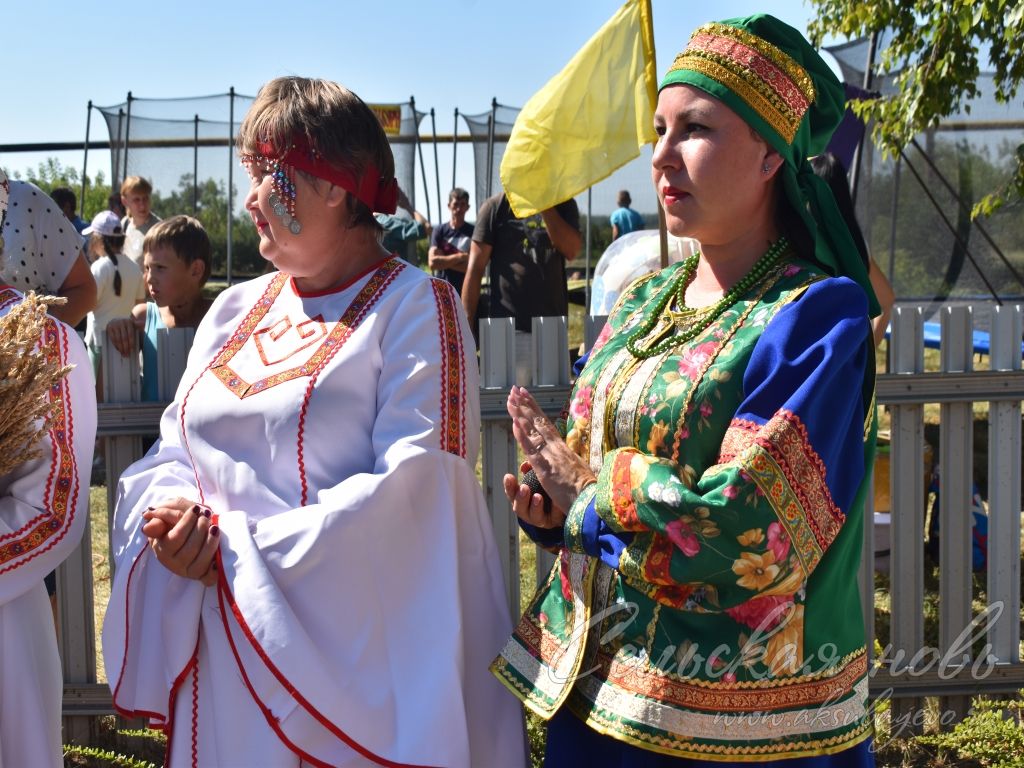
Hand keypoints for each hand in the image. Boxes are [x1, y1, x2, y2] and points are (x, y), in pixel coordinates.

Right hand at [106, 317, 137, 356]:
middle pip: (124, 338)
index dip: (131, 343)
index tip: (132, 351)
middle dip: (126, 347)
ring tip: (122, 353)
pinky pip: (112, 338)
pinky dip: (115, 344)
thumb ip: (138, 325)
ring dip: (120, 347)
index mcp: (129, 322)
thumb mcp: (133, 324)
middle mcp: (122, 322)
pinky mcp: (109, 327)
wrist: (116, 320)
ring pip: (118, 339)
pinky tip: (118, 348)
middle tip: (126, 354)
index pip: (131, 335)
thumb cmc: (127, 325)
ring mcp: (115, 325)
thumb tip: (143, 323)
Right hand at [142, 498, 219, 586]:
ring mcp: (189, 572)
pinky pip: (209, 577)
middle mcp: (174, 564)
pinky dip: (213, 568)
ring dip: (210, 541)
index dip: (186, 522)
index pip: (175, 538)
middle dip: (200, 529)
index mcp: (163, 550)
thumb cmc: (180, 525)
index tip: (195, 508)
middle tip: (206, 515)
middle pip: (190, 548)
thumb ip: (160, 519)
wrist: (196, 534)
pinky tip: (217, 557)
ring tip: (215, 527)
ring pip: (201, 560)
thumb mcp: (168, 519)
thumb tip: (147, 528)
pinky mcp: (203, 576)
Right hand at [504, 460, 564, 528]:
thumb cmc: (554, 482)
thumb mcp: (542, 474)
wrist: (572, 498)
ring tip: (538, 497)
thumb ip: (533, 468)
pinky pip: (555, 517)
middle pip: (519, 509)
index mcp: (524, 499)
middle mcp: (530, 511)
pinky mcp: (556, 522)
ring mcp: (543, 518)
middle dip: (520, 499)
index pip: (512, 494)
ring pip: (535, 517)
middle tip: (524, 488)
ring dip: (535, 506)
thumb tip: (525, 466)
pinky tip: (557, 501)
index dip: (509, 486)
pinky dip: (555, 508)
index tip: (509, 476)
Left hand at [505, 385, 595, 522]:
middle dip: (525, 405)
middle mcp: (556, 448)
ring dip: (521, 414)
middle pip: (538, 422)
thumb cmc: (585, 491)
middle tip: (515, 389)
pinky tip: (515, 422)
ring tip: (511, 398)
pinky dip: (523, 435)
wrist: (592, 502)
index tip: (525, 396)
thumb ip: (563, 462)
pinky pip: (532, 449)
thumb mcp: (574, 471)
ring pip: (533, 431)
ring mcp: (551, 457)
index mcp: (563, 448)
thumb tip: (558, 459)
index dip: (534, 409)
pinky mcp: (546, 469)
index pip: (545, 424)